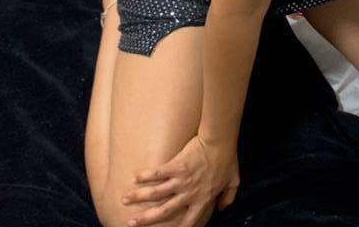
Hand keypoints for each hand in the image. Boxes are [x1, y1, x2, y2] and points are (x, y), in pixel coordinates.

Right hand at [121, 133, 239, 226]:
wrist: (220, 141)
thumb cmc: (228, 159)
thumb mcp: (234, 181)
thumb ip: (228, 197)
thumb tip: (223, 208)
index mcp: (202, 199)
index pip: (189, 221)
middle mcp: (189, 193)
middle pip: (164, 211)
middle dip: (146, 219)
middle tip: (131, 223)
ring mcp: (181, 180)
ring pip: (155, 193)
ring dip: (138, 197)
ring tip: (124, 200)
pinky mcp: (175, 166)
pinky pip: (157, 173)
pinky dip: (145, 176)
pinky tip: (135, 178)